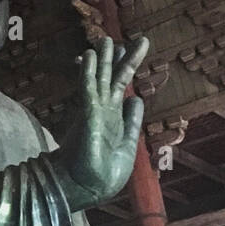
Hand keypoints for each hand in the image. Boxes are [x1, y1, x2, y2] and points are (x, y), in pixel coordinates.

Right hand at [52, 36, 148, 211]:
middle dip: (118, 57)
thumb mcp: (128, 146)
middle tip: (119, 38)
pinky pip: (87, 88)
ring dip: (103, 58)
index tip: (126, 51)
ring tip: (105, 39)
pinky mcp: (87, 114)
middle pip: (112, 77)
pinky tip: (88, 56)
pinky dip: (87, 72)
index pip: (119, 87)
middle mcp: (103, 110)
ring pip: (100, 78)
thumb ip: (132, 122)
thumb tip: (137, 99)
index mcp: (114, 117)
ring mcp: (94, 111)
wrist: (88, 187)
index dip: (124, 68)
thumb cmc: (104, 173)